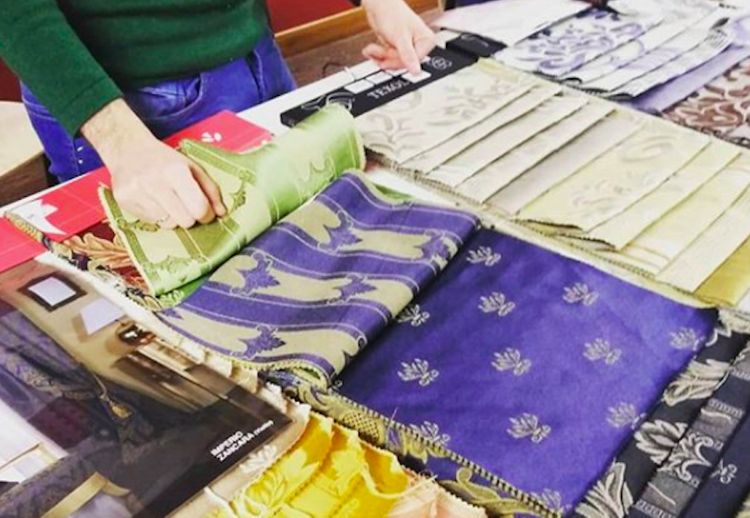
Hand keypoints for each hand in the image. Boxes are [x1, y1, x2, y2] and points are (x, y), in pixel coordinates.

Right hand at [82, 99, 225, 228]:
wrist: (128, 148)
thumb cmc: (165, 160)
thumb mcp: (192, 168)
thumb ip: (210, 190)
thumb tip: (222, 213)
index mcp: (175, 171)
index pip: (198, 208)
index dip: (206, 215)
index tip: (205, 212)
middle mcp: (154, 182)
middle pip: (185, 221)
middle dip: (190, 217)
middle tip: (186, 206)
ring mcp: (136, 192)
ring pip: (168, 225)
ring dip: (173, 217)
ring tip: (168, 201)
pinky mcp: (123, 200)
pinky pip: (152, 222)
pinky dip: (158, 216)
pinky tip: (154, 201)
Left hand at [361, 0, 435, 74]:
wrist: (377, 5)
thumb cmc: (392, 14)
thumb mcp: (400, 37)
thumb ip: (408, 55)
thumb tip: (416, 71)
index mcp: (426, 41)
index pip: (413, 62)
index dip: (398, 61)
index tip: (386, 58)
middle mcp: (418, 45)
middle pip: (402, 64)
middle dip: (387, 57)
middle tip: (378, 50)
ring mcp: (406, 47)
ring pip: (393, 62)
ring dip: (380, 56)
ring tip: (372, 48)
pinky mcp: (396, 48)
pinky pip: (387, 59)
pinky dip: (377, 55)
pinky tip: (371, 49)